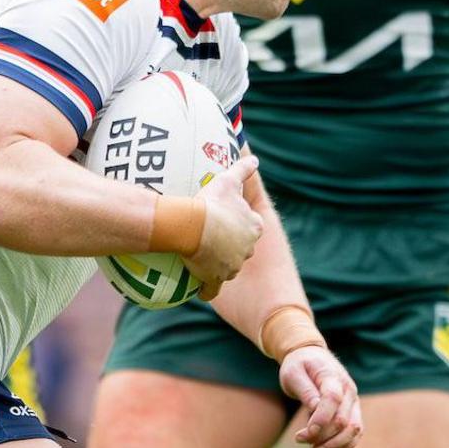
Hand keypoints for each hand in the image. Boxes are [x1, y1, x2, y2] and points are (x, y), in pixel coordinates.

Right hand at [188, 153, 264, 296]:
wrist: (193, 227)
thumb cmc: (212, 203)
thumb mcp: (229, 181)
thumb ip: (244, 169)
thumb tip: (254, 158)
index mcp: (254, 227)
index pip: (252, 227)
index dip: (239, 224)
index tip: (225, 220)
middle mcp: (248, 249)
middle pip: (241, 248)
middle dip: (230, 245)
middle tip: (211, 237)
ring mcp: (232, 266)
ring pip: (228, 267)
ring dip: (218, 264)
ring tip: (201, 257)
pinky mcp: (216, 280)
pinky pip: (213, 289)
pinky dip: (208, 289)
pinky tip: (200, 286)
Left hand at [279, 345, 361, 447]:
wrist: (311, 356)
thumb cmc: (299, 365)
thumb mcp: (293, 373)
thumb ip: (305, 390)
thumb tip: (315, 407)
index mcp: (332, 376)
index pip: (332, 399)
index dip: (320, 419)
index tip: (304, 433)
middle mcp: (348, 389)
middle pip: (342, 419)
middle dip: (321, 435)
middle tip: (299, 438)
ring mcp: (353, 400)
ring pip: (354, 428)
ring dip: (335, 443)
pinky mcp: (353, 410)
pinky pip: (357, 431)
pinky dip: (346, 444)